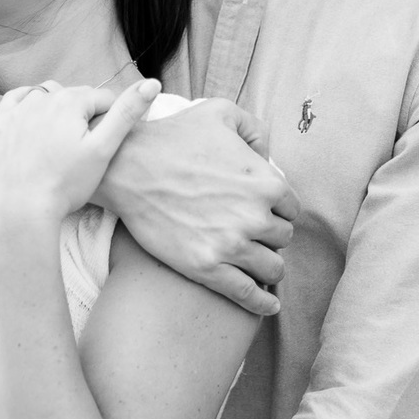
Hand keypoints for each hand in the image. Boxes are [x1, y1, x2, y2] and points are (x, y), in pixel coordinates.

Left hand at [0, 78, 160, 226]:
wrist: (23, 209)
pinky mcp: (2, 124)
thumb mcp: (103, 149)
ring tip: (64, 138)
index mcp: (71, 100)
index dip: (111, 120)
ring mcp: (18, 110)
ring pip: (48, 96)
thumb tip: (153, 83)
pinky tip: (36, 119)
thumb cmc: (67, 183)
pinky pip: (18, 101)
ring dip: (59, 108)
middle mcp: (42, 98)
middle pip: (76, 96)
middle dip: (86, 114)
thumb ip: (126, 113)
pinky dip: (29, 105)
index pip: (104, 99)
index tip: (107, 143)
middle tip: (86, 146)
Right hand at [102, 98, 296, 314]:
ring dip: (267, 266)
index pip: (290, 208)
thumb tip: (267, 153)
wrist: (127, 167)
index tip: (263, 212)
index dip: (277, 210)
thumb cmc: (172, 138)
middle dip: (270, 236)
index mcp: (266, 181)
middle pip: (282, 238)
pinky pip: (248, 295)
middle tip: (252, 233)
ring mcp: (231, 245)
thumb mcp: (219, 112)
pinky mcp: (207, 268)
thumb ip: (254, 128)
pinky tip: (269, 306)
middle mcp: (255, 216)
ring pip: (272, 269)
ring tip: (257, 265)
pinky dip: (262, 303)